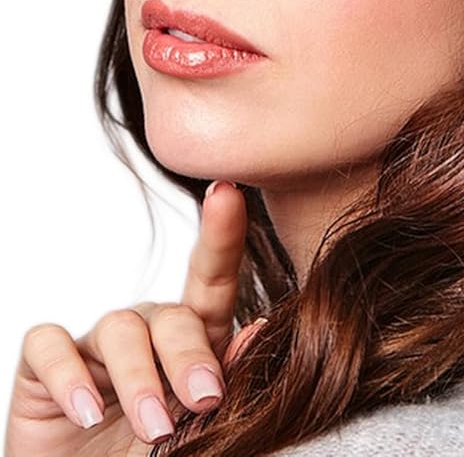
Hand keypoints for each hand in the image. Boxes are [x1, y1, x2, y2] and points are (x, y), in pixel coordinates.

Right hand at [4, 180, 263, 455]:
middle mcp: (147, 331)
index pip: (212, 279)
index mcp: (193, 339)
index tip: (230, 193)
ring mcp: (96, 344)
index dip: (221, 234)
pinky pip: (52, 345)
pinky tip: (85, 411)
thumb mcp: (197, 429)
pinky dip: (69, 377)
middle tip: (205, 400)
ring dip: (140, 379)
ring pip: (121, 329)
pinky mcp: (45, 363)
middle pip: (172, 315)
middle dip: (190, 356)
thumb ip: (227, 381)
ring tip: (155, 428)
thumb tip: (260, 326)